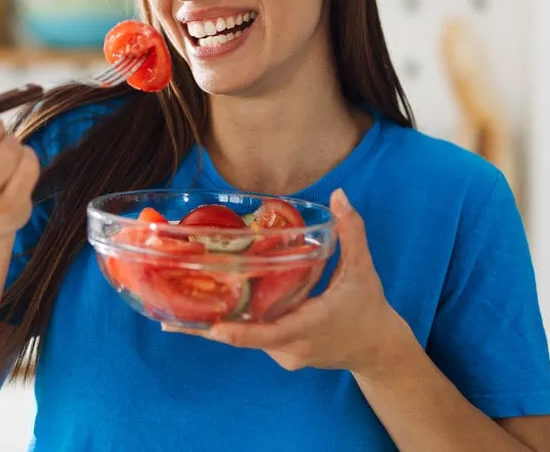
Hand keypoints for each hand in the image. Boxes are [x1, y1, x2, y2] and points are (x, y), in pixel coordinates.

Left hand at [164, 189, 411, 374]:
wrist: (378, 350)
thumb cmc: (369, 309)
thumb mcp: (362, 270)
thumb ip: (351, 232)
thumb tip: (339, 195)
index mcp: (311, 326)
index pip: (271, 334)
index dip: (241, 333)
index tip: (213, 328)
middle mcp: (292, 347)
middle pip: (246, 337)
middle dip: (211, 325)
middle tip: (172, 313)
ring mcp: (284, 354)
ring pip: (246, 339)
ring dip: (217, 324)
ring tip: (176, 310)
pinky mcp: (280, 354)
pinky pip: (252, 339)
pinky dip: (233, 325)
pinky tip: (205, 311)